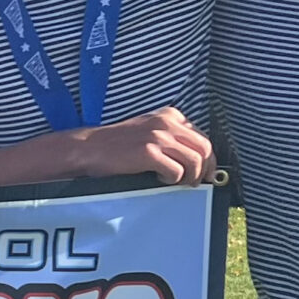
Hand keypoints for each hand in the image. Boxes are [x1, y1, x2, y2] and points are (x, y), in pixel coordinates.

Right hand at [65, 108, 214, 183]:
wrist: (90, 149)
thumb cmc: (120, 145)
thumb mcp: (150, 131)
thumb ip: (173, 138)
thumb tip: (199, 159)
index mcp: (170, 115)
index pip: (202, 137)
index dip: (208, 159)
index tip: (205, 173)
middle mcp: (166, 122)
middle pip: (204, 148)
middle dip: (204, 169)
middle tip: (194, 183)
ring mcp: (158, 136)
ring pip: (195, 161)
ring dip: (189, 177)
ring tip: (176, 182)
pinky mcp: (149, 152)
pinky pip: (177, 172)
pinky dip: (172, 180)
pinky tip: (158, 178)